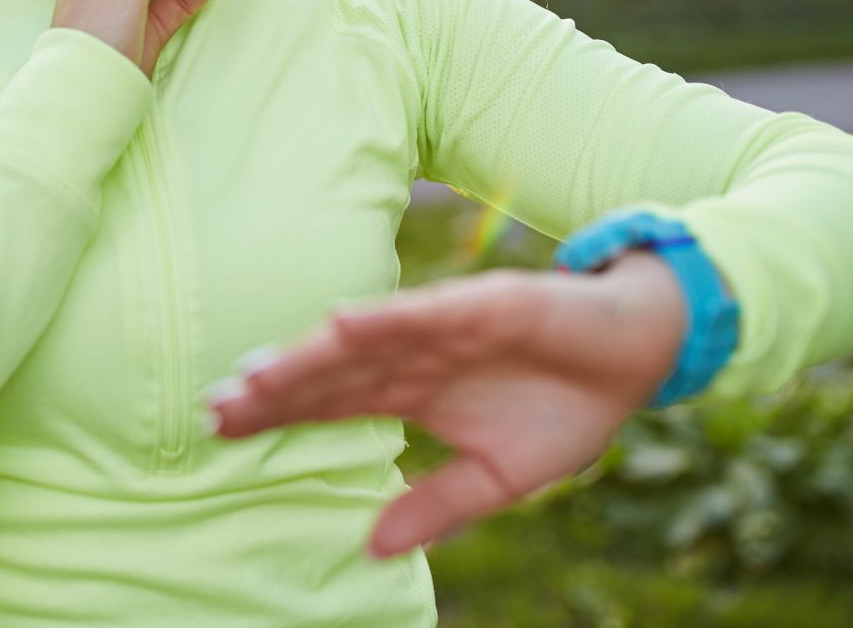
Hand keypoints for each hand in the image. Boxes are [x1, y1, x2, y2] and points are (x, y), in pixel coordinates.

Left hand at [203, 253, 688, 558]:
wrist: (639, 351)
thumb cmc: (565, 406)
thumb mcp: (498, 477)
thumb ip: (436, 505)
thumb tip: (373, 548)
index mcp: (411, 391)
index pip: (329, 403)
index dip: (277, 414)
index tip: (221, 429)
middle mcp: (413, 355)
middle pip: (329, 373)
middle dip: (273, 391)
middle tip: (213, 409)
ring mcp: (443, 327)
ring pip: (362, 343)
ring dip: (309, 357)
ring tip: (257, 374)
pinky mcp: (484, 306)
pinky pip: (425, 313)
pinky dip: (384, 317)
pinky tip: (339, 324)